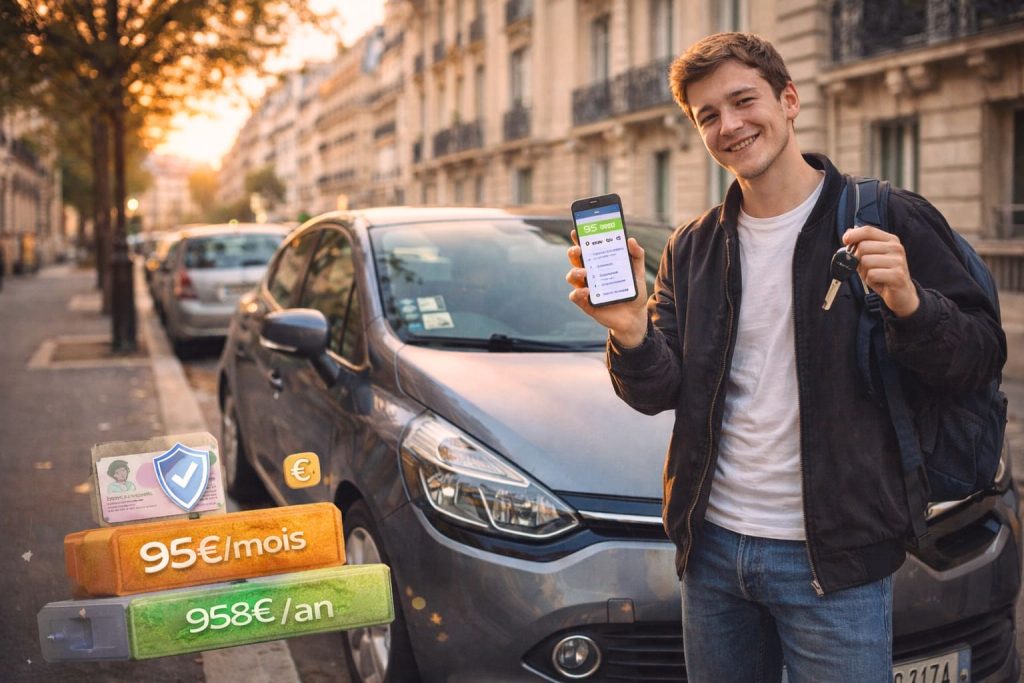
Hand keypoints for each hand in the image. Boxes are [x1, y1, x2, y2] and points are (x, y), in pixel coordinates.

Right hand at [566, 231, 648, 346]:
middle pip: (575, 260)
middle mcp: (589, 274)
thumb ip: (637, 255)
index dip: (580, 239)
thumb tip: (631, 240)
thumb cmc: (633, 292)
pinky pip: (575, 296)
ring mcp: (586, 288)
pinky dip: (578, 293)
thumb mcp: (638, 272)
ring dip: (574, 272)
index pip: (587, 248)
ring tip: (584, 272)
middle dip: (573, 252)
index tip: (578, 231)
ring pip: (571, 277)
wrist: (635, 316)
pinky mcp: (586, 303)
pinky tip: (586, 291)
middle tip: (579, 250)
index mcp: (599, 263)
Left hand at [842, 226, 919, 317]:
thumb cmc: (883, 274)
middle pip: (863, 247)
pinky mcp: (897, 275)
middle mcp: (896, 248)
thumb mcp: (872, 257)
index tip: (845, 240)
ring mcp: (898, 261)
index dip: (854, 235)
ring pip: (865, 261)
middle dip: (858, 260)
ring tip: (875, 276)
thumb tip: (847, 234)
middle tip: (866, 268)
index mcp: (890, 240)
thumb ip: (861, 246)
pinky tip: (879, 282)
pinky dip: (870, 281)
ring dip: (864, 272)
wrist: (901, 294)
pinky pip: (872, 275)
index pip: (868, 231)